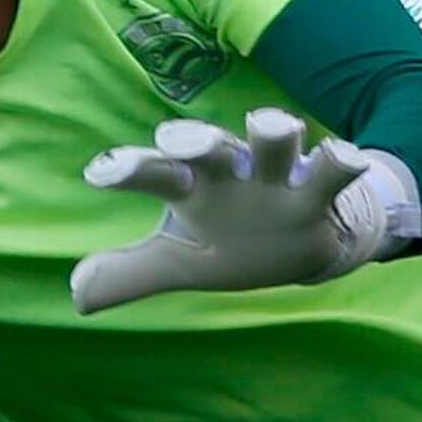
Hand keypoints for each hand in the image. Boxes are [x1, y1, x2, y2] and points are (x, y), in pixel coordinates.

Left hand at [68, 107, 421, 314]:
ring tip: (270, 125)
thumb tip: (77, 296)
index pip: (154, 172)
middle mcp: (230, 170)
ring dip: (273, 129)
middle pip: (209, 144)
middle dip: (194, 138)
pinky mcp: (320, 191)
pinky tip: (343, 156)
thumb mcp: (179, 262)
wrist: (304, 239)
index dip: (129, 169)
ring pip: (274, 139)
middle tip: (175, 140)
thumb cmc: (229, 239)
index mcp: (190, 186)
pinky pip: (332, 171)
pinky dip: (341, 161)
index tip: (101, 173)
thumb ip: (129, 274)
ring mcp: (276, 175)